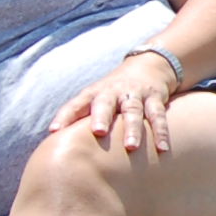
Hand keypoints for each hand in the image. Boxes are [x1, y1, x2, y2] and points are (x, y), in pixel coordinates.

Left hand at [50, 52, 179, 153]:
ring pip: (133, 111)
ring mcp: (135, 94)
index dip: (65, 116)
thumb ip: (78, 117)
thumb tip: (53, 142)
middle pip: (105, 103)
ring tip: (131, 147)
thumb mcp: (94, 99)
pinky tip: (162, 148)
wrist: (147, 67)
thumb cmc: (112, 92)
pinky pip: (157, 116)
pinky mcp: (154, 98)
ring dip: (132, 128)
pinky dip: (161, 132)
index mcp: (94, 93)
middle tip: (98, 132)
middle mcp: (113, 92)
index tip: (55, 131)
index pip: (76, 103)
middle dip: (102, 117)